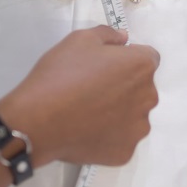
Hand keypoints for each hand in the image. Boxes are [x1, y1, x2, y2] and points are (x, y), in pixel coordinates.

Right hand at [0, 26, 159, 166]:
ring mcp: (138, 128)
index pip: (147, 58)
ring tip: (89, 111)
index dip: (127, 59)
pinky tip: (87, 130)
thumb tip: (124, 39)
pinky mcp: (125, 152)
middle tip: (94, 88)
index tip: (105, 65)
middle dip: (125, 85)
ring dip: (119, 111)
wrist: (38, 121)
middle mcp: (148, 97)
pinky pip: (122, 138)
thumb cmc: (61, 75)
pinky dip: (110, 135)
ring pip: (134, 115)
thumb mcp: (80, 39)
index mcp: (142, 66)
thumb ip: (108, 34)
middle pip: (142, 87)